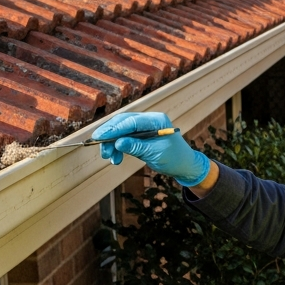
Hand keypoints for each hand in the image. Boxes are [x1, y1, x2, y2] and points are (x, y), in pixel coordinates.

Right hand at [92, 111, 210, 186]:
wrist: (184, 165)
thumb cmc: (174, 158)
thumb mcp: (155, 154)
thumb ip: (136, 147)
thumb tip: (118, 143)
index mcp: (156, 120)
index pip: (131, 121)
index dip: (114, 129)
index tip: (100, 137)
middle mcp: (149, 120)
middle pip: (123, 123)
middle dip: (109, 136)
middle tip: (101, 149)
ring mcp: (143, 126)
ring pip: (121, 130)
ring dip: (111, 143)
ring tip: (109, 157)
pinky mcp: (139, 135)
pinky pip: (124, 138)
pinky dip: (117, 147)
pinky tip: (115, 158)